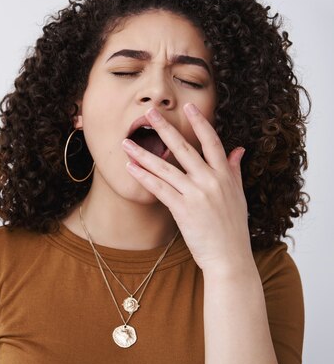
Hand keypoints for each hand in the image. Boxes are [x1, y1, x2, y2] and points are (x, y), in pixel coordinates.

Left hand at [122, 103, 251, 273]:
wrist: (230, 257)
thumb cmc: (233, 228)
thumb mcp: (238, 196)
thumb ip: (234, 171)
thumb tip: (238, 149)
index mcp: (225, 175)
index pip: (212, 142)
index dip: (200, 122)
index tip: (188, 106)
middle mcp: (211, 181)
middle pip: (184, 148)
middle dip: (164, 128)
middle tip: (148, 112)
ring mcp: (197, 194)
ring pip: (165, 168)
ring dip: (143, 154)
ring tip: (126, 143)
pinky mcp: (183, 209)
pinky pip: (159, 189)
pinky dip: (144, 177)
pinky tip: (130, 168)